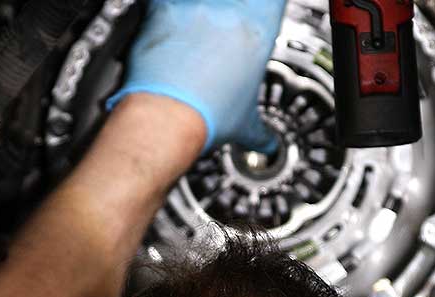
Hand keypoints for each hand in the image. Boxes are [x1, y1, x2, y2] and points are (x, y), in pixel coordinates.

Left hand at [108, 0, 286, 152]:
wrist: (167, 119)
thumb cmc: (206, 118)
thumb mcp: (245, 126)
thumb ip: (261, 132)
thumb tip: (268, 145)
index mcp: (258, 30)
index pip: (272, 0)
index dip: (265, 6)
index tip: (256, 17)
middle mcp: (228, 11)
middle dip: (226, 13)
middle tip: (217, 38)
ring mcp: (195, 8)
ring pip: (198, 1)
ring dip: (194, 13)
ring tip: (190, 41)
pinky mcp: (162, 9)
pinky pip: (162, 1)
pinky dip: (163, 15)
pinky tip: (164, 35)